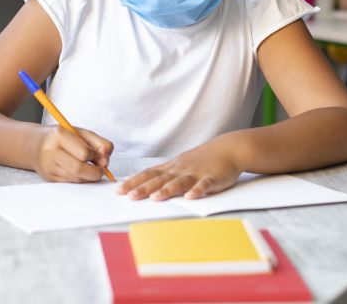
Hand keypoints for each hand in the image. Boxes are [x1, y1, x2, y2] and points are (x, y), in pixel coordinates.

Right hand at [34, 125, 112, 182]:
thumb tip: (107, 156)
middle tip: (102, 170)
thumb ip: (98, 142)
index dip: (97, 157)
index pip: (84, 152)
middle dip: (96, 172)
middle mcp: (51, 151)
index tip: (101, 156)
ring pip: (76, 178)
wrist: (36, 144)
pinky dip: (81, 179)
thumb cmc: (63, 137)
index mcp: (59, 135)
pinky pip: (71, 183)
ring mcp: (49, 166)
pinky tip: (83, 173)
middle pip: (79, 169)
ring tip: (93, 169)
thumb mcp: (80, 133)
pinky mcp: (49, 178)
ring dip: (89, 177)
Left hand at [117, 137, 241, 200]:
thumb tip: (143, 183)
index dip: (133, 182)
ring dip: (167, 189)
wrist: (228, 149)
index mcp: (172, 168)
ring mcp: (196, 173)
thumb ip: (164, 175)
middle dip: (144, 188)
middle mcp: (180, 169)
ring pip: (179, 182)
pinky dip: (197, 190)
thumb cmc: (202, 160)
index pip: (148, 174)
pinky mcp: (212, 178)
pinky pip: (204, 185)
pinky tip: (190, 197)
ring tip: (156, 198)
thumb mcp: (180, 164)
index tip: (119, 190)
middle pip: (159, 179)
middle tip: (129, 196)